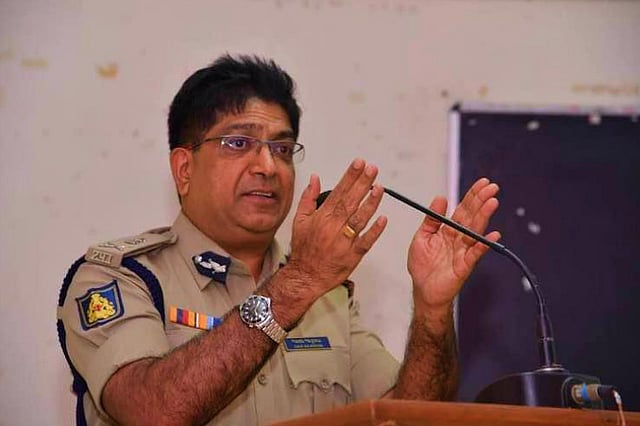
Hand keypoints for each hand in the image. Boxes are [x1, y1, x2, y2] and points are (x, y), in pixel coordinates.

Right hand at [286, 158, 386, 299]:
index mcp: (322, 217)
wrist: (305, 276)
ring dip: (371, 203)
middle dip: (363, 183)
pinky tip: (383, 218)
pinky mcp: (353, 255)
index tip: (358, 164)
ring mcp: (344, 242)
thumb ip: (308, 198)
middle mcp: (333, 227)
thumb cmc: (304, 249)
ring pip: (360, 219)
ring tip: (380, 188)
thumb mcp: (299, 220)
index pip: (339, 192)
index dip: (350, 176)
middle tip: (372, 169)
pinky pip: (366, 241)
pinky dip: (375, 230)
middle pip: (351, 201)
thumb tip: (315, 179)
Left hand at [407, 178, 500, 311]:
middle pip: (472, 216)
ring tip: (492, 202)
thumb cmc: (422, 265)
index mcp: (448, 230)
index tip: (483, 182)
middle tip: (492, 187)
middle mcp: (459, 238)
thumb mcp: (422, 237)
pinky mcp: (464, 266)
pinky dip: (483, 244)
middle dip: (481, 201)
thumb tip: (441, 198)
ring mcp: (463, 251)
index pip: (463, 209)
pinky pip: (475, 253)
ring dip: (484, 216)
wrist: (422, 290)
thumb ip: (432, 219)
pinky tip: (493, 234)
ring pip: (475, 231)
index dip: (472, 196)